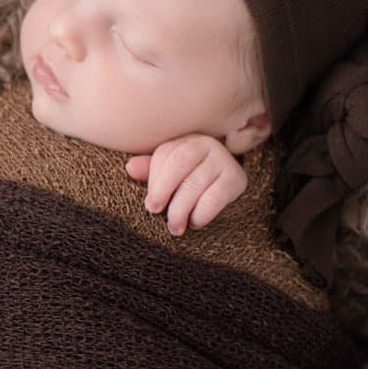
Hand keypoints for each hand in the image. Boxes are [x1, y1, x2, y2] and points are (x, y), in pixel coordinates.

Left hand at [125, 134, 247, 235]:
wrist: (228, 195)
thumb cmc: (191, 185)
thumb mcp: (170, 176)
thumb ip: (150, 172)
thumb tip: (130, 168)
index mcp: (186, 141)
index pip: (166, 154)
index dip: (154, 180)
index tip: (150, 205)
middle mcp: (207, 145)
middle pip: (180, 162)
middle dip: (163, 189)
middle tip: (155, 212)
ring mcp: (224, 160)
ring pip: (195, 182)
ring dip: (180, 209)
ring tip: (174, 227)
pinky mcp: (237, 179)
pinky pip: (215, 197)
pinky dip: (201, 213)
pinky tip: (195, 222)